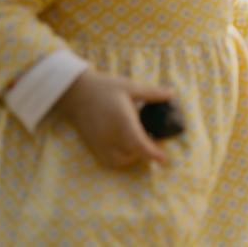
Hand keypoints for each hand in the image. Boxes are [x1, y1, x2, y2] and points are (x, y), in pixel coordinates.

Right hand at [53, 69, 172, 167]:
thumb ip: (152, 93)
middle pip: (133, 155)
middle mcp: (110, 136)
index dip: (153, 154)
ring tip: (141, 143)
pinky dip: (120, 159)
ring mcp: (100, 143)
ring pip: (120, 161)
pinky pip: (108, 160)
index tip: (164, 159)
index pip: (140, 144)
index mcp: (122, 122)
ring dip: (134, 157)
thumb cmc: (104, 87)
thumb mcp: (130, 86)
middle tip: (155, 140)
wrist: (76, 92)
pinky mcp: (92, 146)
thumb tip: (172, 94)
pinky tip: (126, 147)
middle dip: (146, 153)